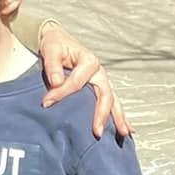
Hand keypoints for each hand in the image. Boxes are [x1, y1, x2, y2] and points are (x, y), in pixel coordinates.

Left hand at [36, 21, 129, 140]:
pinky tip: (127, 129)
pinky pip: (113, 103)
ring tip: (123, 133)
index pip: (77, 82)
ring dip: (118, 118)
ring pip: (113, 101)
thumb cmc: (56, 45)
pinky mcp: (101, 88)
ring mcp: (102, 81)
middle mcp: (99, 72)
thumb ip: (53, 65)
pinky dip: (120, 116)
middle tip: (97, 131)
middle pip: (104, 95)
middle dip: (101, 114)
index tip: (47, 102)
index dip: (62, 93)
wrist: (59, 41)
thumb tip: (56, 82)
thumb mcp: (51, 50)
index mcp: (89, 61)